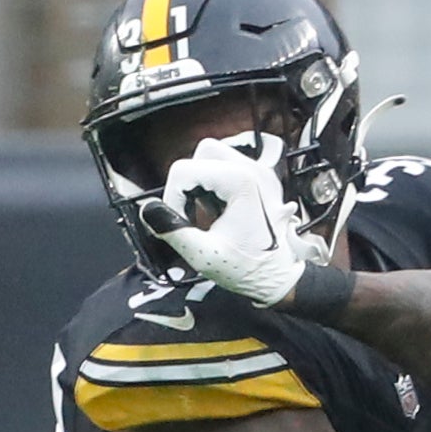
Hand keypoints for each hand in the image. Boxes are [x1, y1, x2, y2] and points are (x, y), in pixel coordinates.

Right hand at [143, 137, 324, 306]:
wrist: (282, 279)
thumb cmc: (249, 270)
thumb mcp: (204, 256)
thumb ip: (173, 231)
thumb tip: (148, 210)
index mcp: (241, 182)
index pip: (184, 170)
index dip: (172, 197)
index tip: (179, 222)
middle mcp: (253, 169)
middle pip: (202, 152)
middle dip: (188, 182)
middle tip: (191, 212)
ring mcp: (260, 172)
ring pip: (214, 155)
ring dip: (202, 180)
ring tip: (207, 211)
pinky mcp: (261, 179)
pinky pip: (228, 166)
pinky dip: (216, 183)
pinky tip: (219, 209)